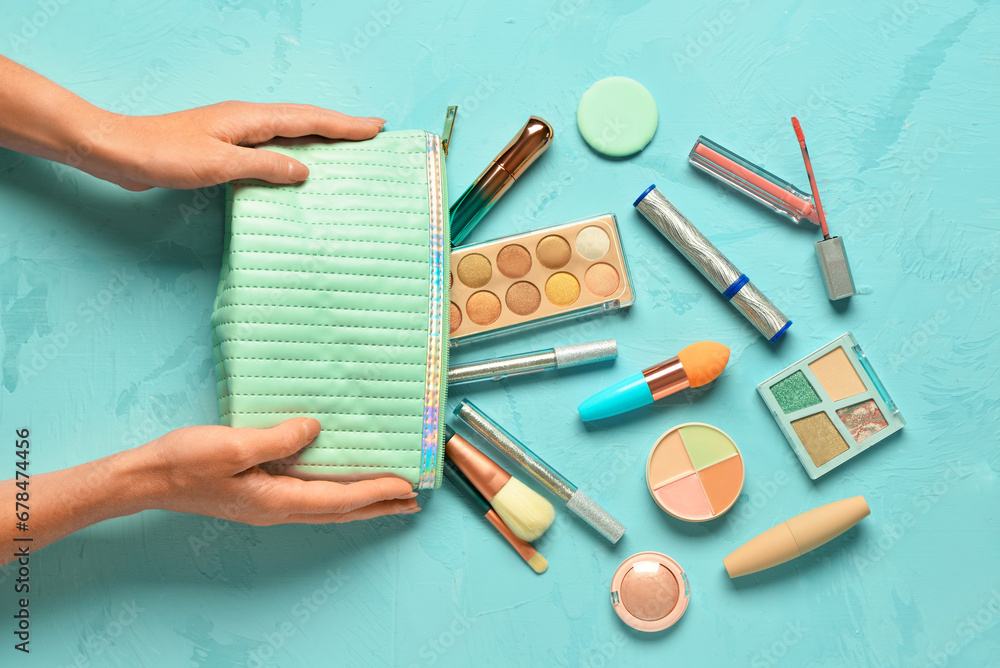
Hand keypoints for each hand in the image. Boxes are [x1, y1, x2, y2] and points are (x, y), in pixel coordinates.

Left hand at [86, 102, 384, 190]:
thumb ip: (264, 165)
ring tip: (347, 145)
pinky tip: (300, 163)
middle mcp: (246, 120)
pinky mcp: (224, 146)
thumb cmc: (165, 155)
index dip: (344, 125)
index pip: (308, 119)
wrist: (119, 151)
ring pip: (290, 130)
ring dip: (320, 135)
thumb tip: (304, 170)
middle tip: (372, 132)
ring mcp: (235, 131)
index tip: (375, 126)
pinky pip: (273, 144)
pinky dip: (296, 149)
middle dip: (340, 126)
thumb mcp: (219, 164)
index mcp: (250, 119)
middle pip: (305, 119)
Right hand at [139, 418, 419, 523]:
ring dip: (361, 503)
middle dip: (378, 506)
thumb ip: (278, 439)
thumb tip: (315, 429)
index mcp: (275, 500)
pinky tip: (341, 485)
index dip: (375, 492)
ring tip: (388, 497)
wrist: (147, 478)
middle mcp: (277, 509)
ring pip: (327, 508)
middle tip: (412, 502)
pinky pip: (310, 498)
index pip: (338, 499)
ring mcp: (268, 506)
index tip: (407, 486)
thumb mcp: (233, 445)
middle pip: (340, 511)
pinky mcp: (259, 496)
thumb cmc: (185, 462)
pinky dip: (336, 495)